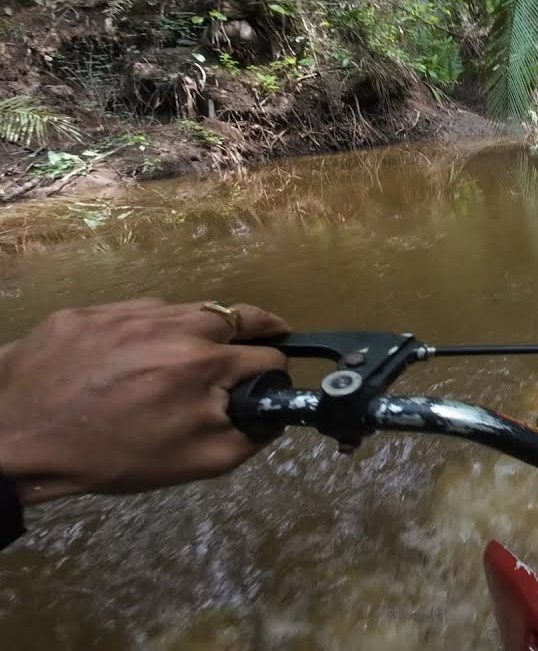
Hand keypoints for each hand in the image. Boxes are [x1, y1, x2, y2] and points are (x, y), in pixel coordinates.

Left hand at [0, 299, 288, 503]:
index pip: (268, 355)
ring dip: (207, 327)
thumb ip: (248, 439)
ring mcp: (131, 312)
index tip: (269, 385)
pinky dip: (155, 328)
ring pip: (191, 309)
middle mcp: (176, 326)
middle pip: (240, 315)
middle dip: (260, 330)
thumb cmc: (110, 457)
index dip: (276, 373)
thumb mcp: (193, 464)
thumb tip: (273, 419)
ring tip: (200, 348)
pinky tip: (140, 352)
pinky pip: (140, 312)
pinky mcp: (93, 310)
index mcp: (204, 365)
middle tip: (266, 338)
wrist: (17, 438)